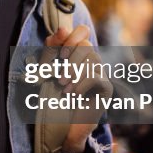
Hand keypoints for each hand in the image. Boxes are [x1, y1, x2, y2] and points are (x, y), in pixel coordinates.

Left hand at [46, 25, 101, 152]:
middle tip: (59, 79)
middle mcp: (91, 59)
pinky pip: (96, 77)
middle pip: (85, 45)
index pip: (82, 30)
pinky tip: (73, 94)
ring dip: (74, 74)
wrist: (63, 124)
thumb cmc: (54, 94)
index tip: (59, 56)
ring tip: (64, 88)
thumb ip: (52, 47)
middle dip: (70, 61)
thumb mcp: (47, 68)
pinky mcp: (105, 87)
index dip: (71, 37)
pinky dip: (81, 84)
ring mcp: (100, 72)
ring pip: (92, 59)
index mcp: (77, 52)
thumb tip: (62, 28)